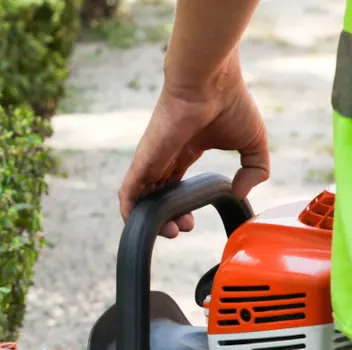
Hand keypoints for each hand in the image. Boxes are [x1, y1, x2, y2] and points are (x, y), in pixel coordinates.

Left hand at [118, 55, 269, 237]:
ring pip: (141, 199)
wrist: (210, 81)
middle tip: (182, 230)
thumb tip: (240, 192)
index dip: (182, 208)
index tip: (194, 221)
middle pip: (157, 197)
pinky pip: (128, 191)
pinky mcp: (143, 160)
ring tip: (170, 232)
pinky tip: (140, 224)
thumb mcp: (254, 142)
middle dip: (167, 220)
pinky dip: (130, 210)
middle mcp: (166, 157)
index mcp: (187, 151)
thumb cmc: (231, 102)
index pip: (175, 186)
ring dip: (150, 221)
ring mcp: (152, 159)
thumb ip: (255, 170)